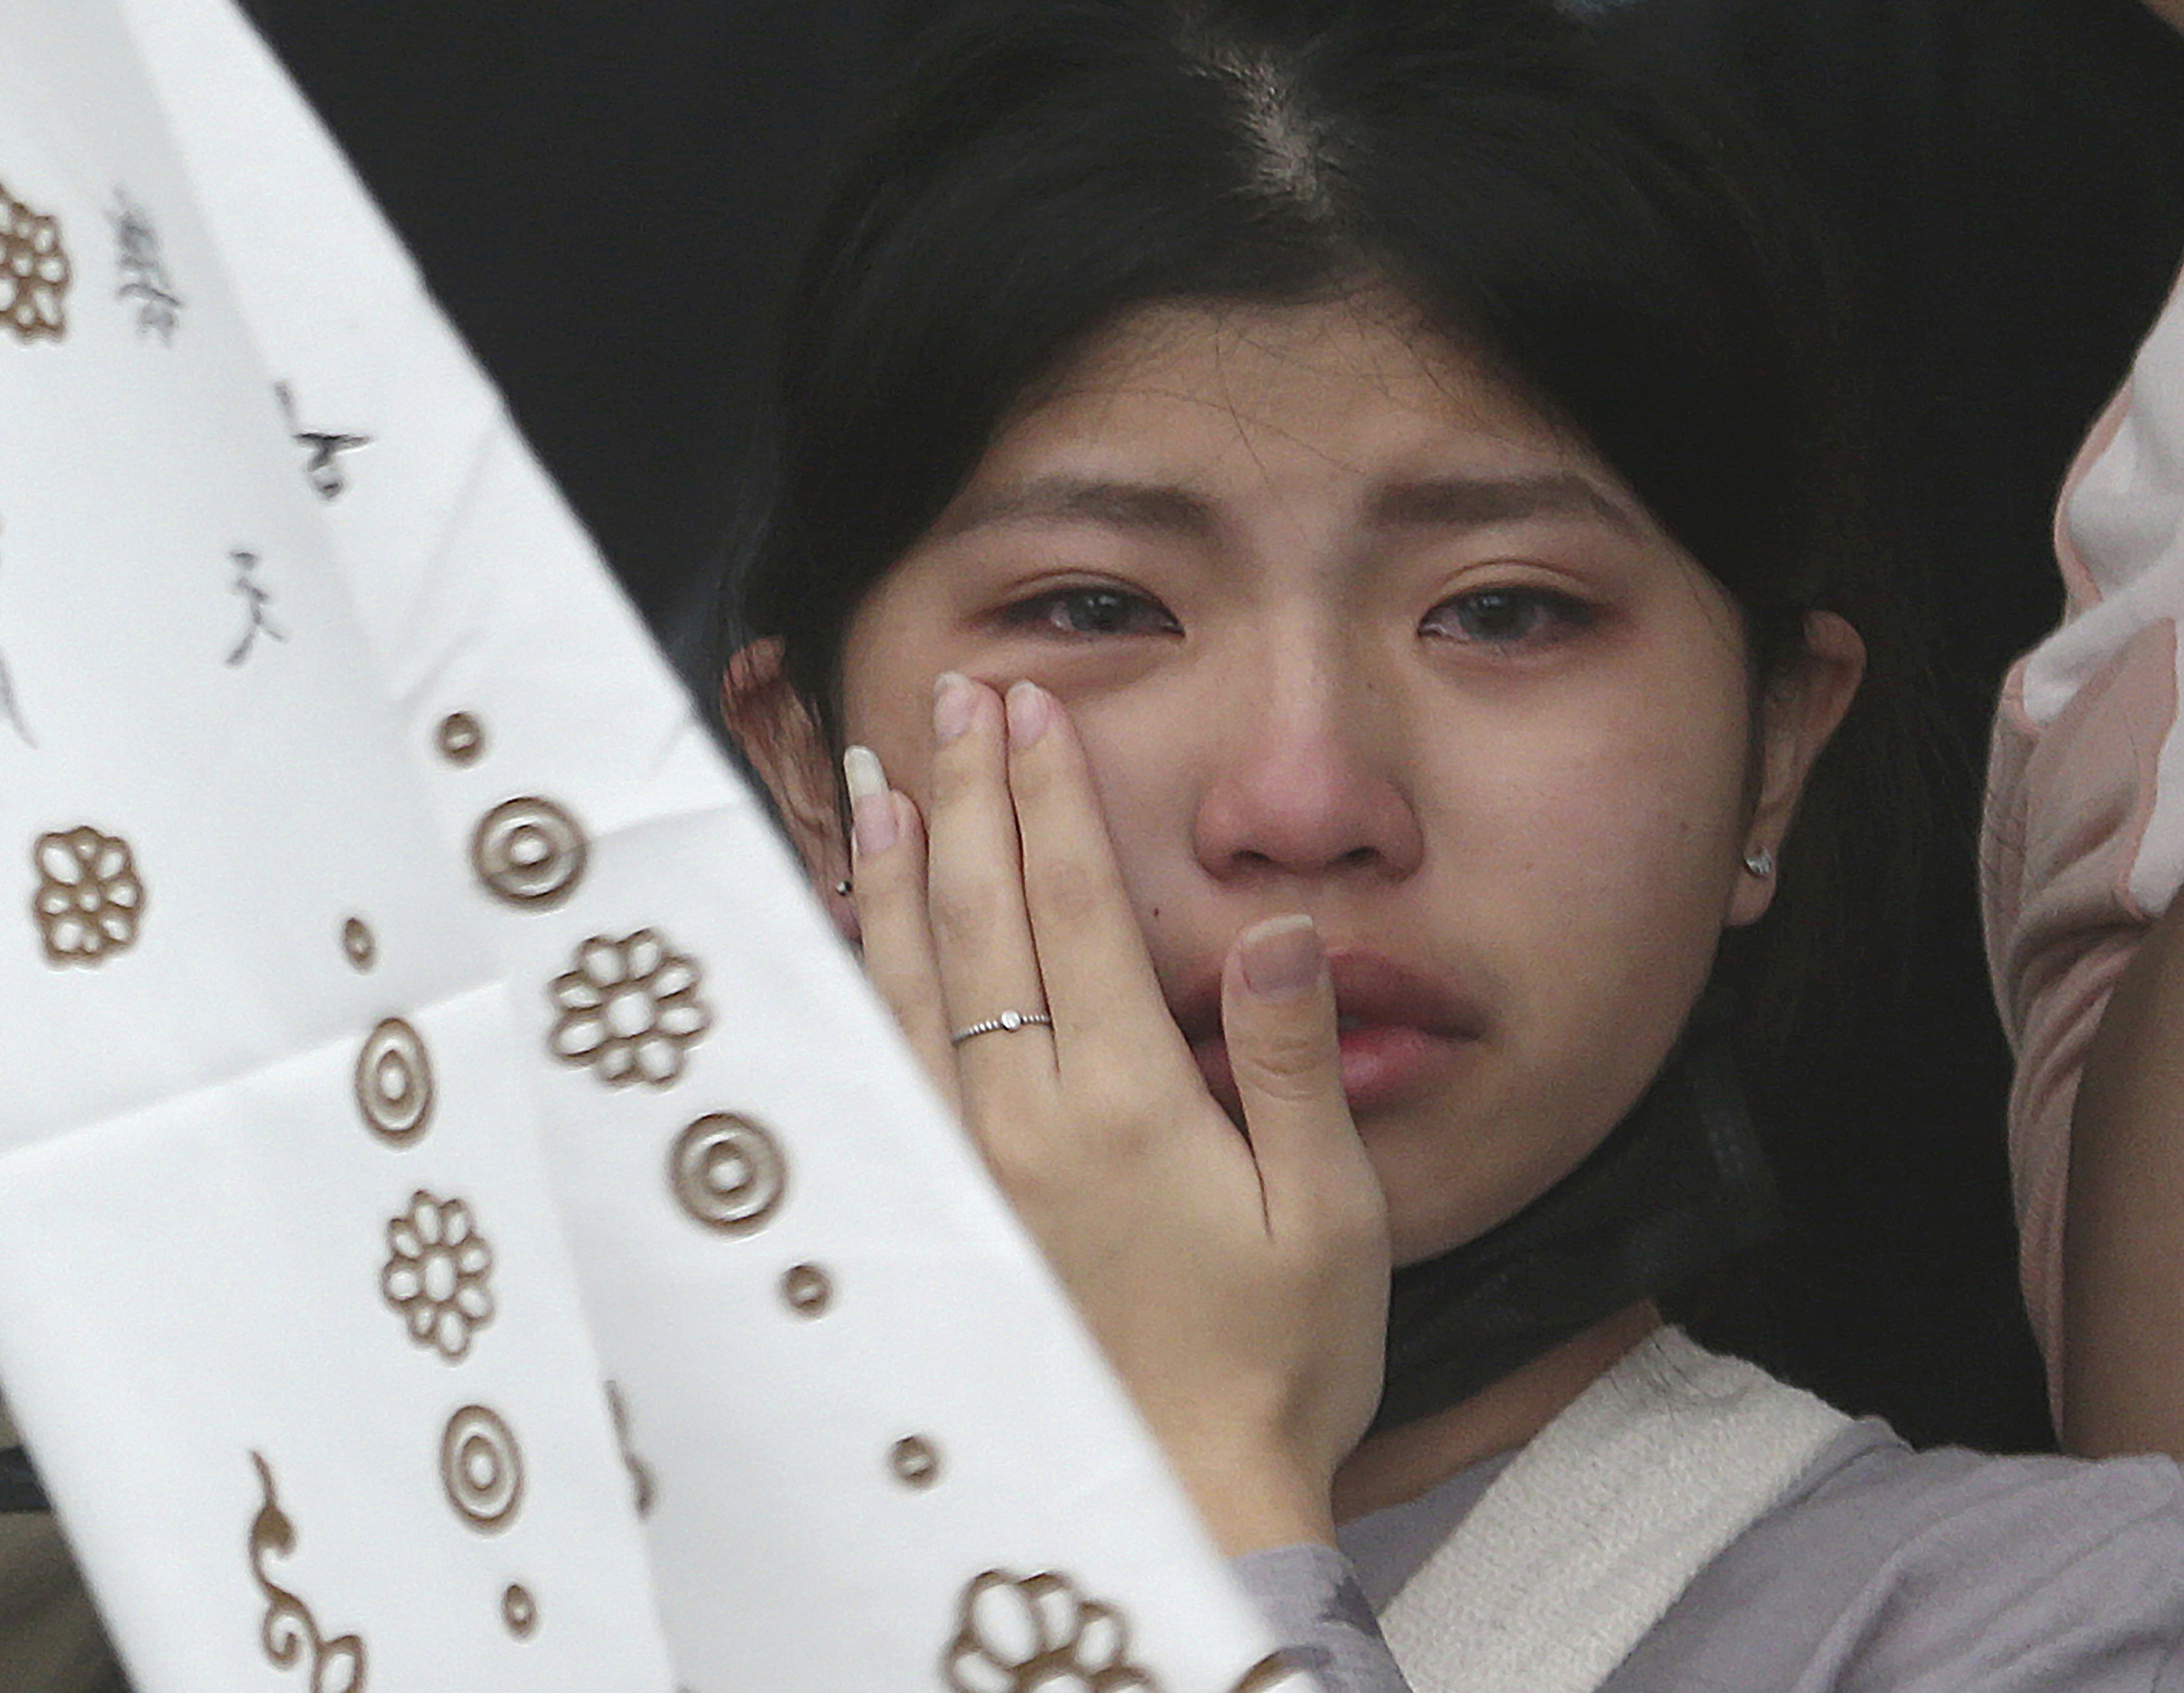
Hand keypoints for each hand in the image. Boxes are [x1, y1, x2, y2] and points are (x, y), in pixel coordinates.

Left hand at [842, 673, 1388, 1553]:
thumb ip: (1288, 1060)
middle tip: (957, 694)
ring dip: (897, 867)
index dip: (1049, 794)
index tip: (1031, 704)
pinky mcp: (946, 1203)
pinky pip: (886, 1061)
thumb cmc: (1279, 1357)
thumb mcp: (1327, 1211)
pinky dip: (866, 974)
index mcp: (1125, 1099)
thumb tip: (1276, 925)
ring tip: (883, 772)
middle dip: (967, 793)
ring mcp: (970, 1161)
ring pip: (911, 979)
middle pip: (980, 916)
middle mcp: (1025, 1116)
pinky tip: (856, 925)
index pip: (1073, 904)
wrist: (1186, 1489)